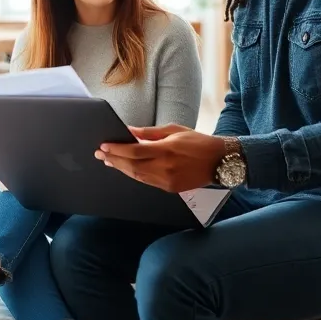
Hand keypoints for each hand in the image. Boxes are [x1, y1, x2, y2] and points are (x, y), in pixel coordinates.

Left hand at [94, 124, 228, 192]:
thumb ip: (149, 133)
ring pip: (137, 176)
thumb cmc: (197, 141)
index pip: (134, 152)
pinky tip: (126, 168)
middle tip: (101, 154)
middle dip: (114, 159)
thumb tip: (128, 131)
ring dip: (121, 168)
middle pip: (132, 166)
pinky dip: (134, 175)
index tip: (104, 146)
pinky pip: (147, 182)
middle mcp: (166, 168)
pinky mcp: (170, 189)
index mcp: (166, 150)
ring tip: (110, 160)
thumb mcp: (173, 130)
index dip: (117, 149)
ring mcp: (168, 181)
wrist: (219, 161)